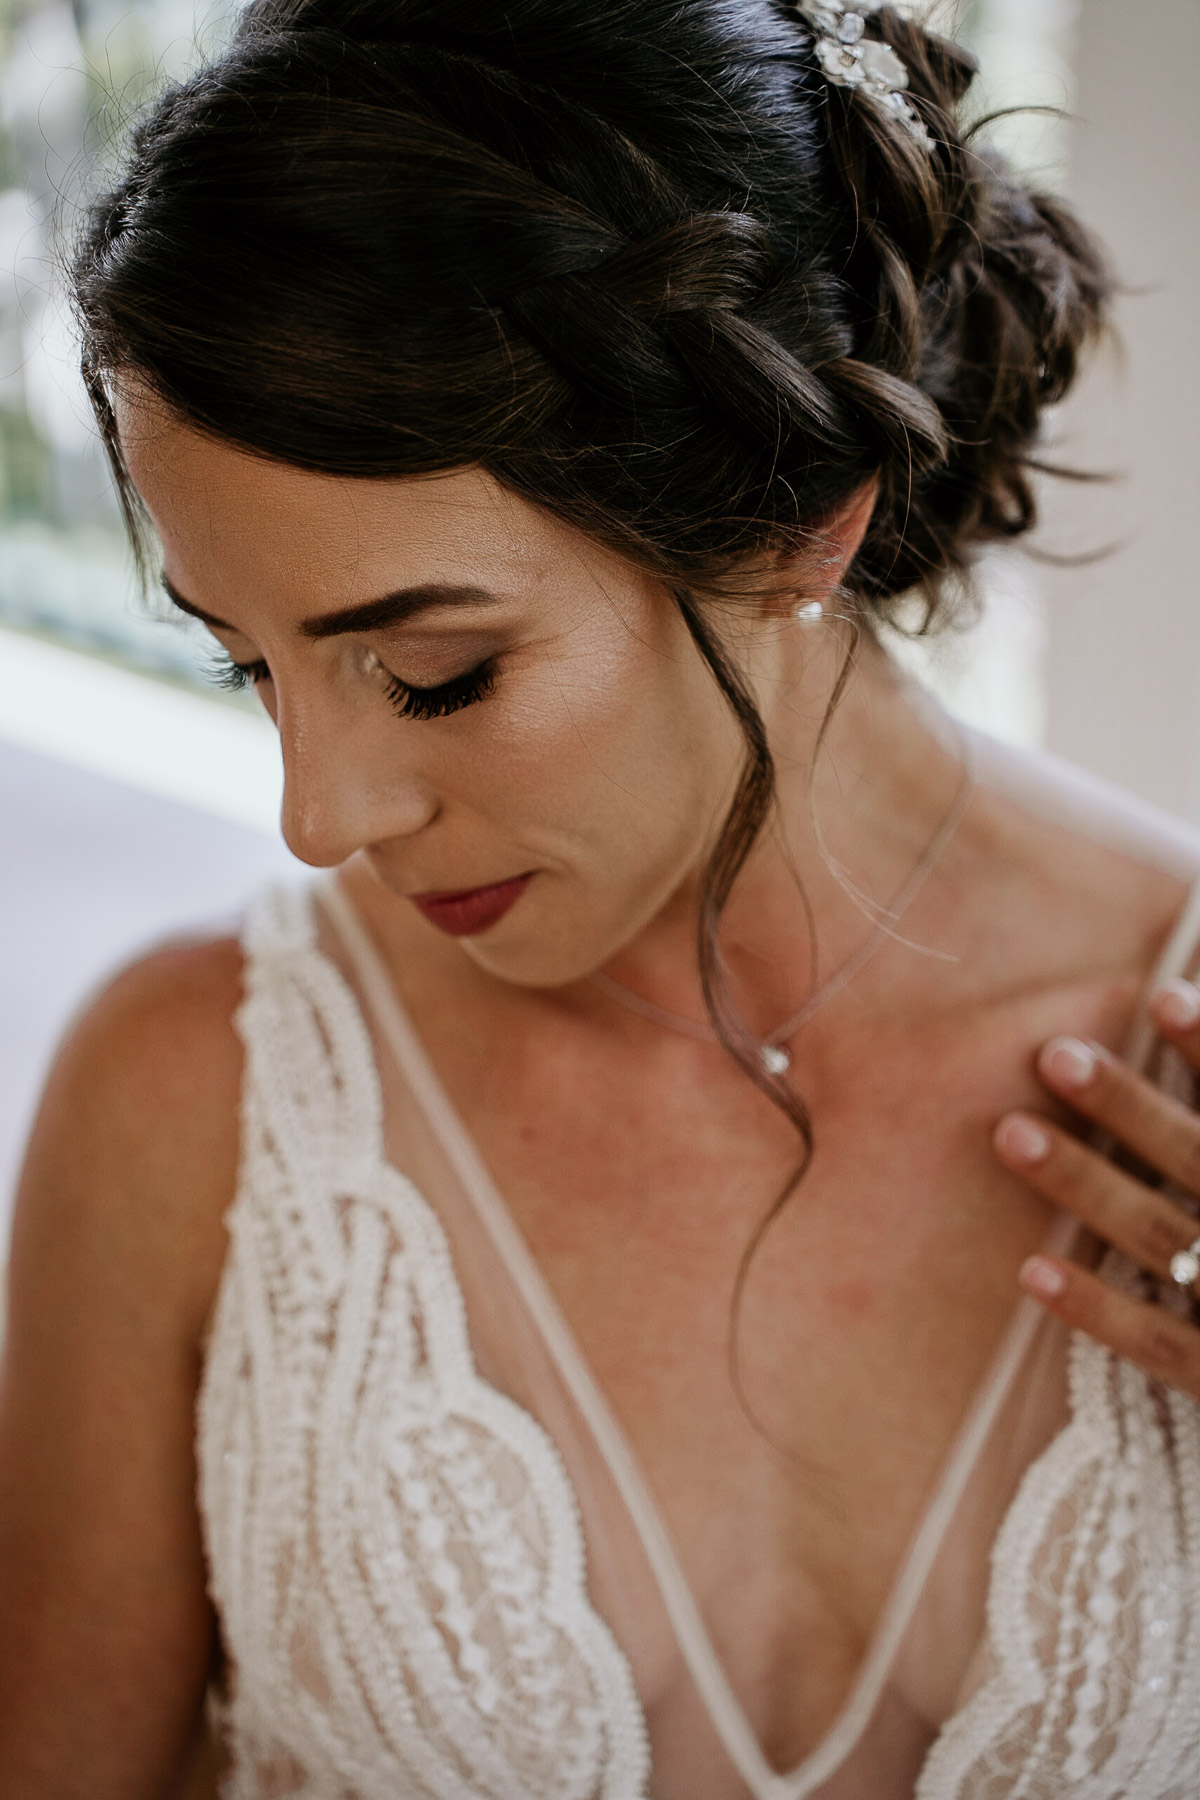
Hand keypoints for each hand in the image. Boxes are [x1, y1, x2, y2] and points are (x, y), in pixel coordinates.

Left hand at [993, 979, 1199, 1400]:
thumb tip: (1188, 1013)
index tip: (1165, 996)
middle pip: (1199, 1161)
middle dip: (1128, 1106)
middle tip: (1055, 1053)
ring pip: (1162, 1240)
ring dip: (1086, 1185)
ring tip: (1011, 1133)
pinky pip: (1160, 1346)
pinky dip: (1097, 1310)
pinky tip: (1032, 1271)